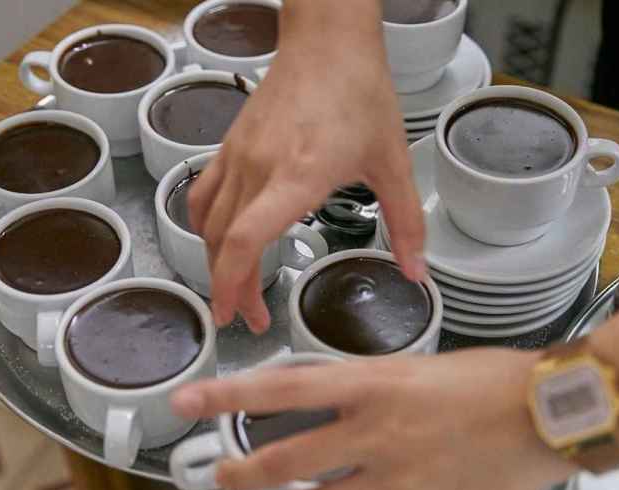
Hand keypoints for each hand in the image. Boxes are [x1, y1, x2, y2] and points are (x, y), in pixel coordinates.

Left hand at [170, 349, 575, 489]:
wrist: (549, 412)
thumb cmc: (491, 378)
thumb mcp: (419, 366)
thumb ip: (368, 386)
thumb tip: (328, 398)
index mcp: (372, 383)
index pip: (281, 388)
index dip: (228, 396)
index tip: (188, 402)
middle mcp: (373, 432)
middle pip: (286, 459)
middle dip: (243, 472)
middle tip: (219, 476)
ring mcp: (395, 477)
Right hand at [187, 0, 425, 332]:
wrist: (328, 41)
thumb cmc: (361, 93)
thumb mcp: (394, 161)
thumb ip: (406, 223)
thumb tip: (416, 273)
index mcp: (297, 176)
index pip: (245, 240)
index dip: (232, 285)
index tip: (235, 318)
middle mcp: (259, 168)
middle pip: (222, 242)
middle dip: (230, 289)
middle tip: (250, 318)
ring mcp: (239, 154)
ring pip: (208, 221)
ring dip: (215, 262)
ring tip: (235, 288)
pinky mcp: (232, 143)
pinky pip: (202, 192)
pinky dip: (204, 224)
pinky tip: (218, 239)